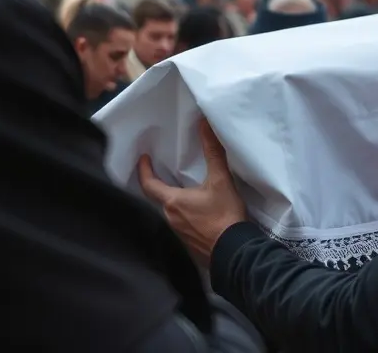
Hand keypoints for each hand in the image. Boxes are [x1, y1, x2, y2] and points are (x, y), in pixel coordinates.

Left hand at [138, 118, 247, 262]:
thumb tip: (205, 124)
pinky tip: (197, 214)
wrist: (234, 252)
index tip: (143, 158)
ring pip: (170, 213)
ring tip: (184, 191)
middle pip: (159, 199)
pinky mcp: (188, 245)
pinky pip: (181, 226)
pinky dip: (184, 216)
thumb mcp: (220, 180)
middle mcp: (170, 218)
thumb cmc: (224, 215)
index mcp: (172, 202)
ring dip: (174, 202)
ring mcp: (177, 234)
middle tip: (165, 173)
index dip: (144, 170)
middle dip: (161, 186)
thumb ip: (213, 152)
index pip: (148, 185)